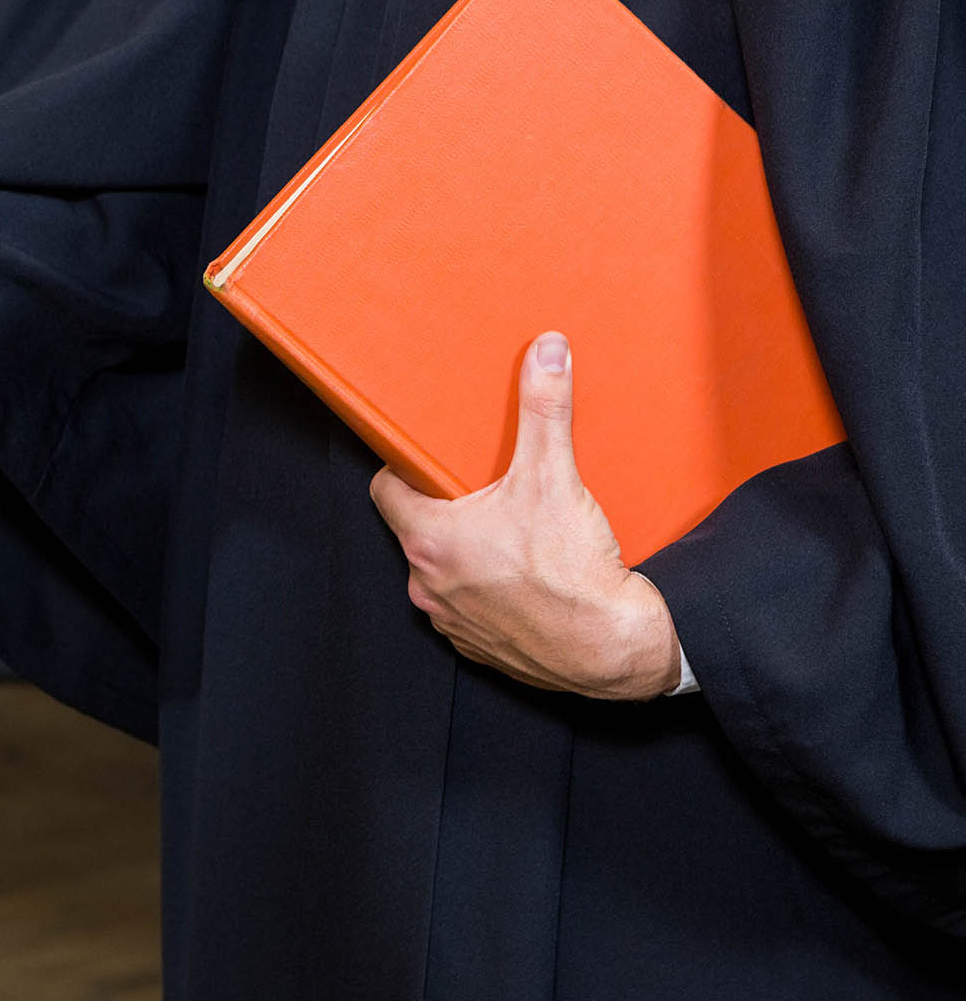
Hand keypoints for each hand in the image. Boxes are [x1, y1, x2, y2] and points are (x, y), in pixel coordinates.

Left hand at [367, 332, 681, 700]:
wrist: (613, 649)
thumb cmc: (573, 571)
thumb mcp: (554, 476)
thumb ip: (544, 408)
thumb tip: (546, 351)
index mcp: (429, 540)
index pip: (386, 490)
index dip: (403, 469)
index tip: (424, 459)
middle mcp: (427, 585)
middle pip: (417, 530)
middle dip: (444, 508)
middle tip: (480, 489)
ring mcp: (450, 621)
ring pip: (443, 572)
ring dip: (465, 552)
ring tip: (506, 531)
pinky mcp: (478, 647)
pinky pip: (469, 609)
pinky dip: (487, 591)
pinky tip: (521, 575)